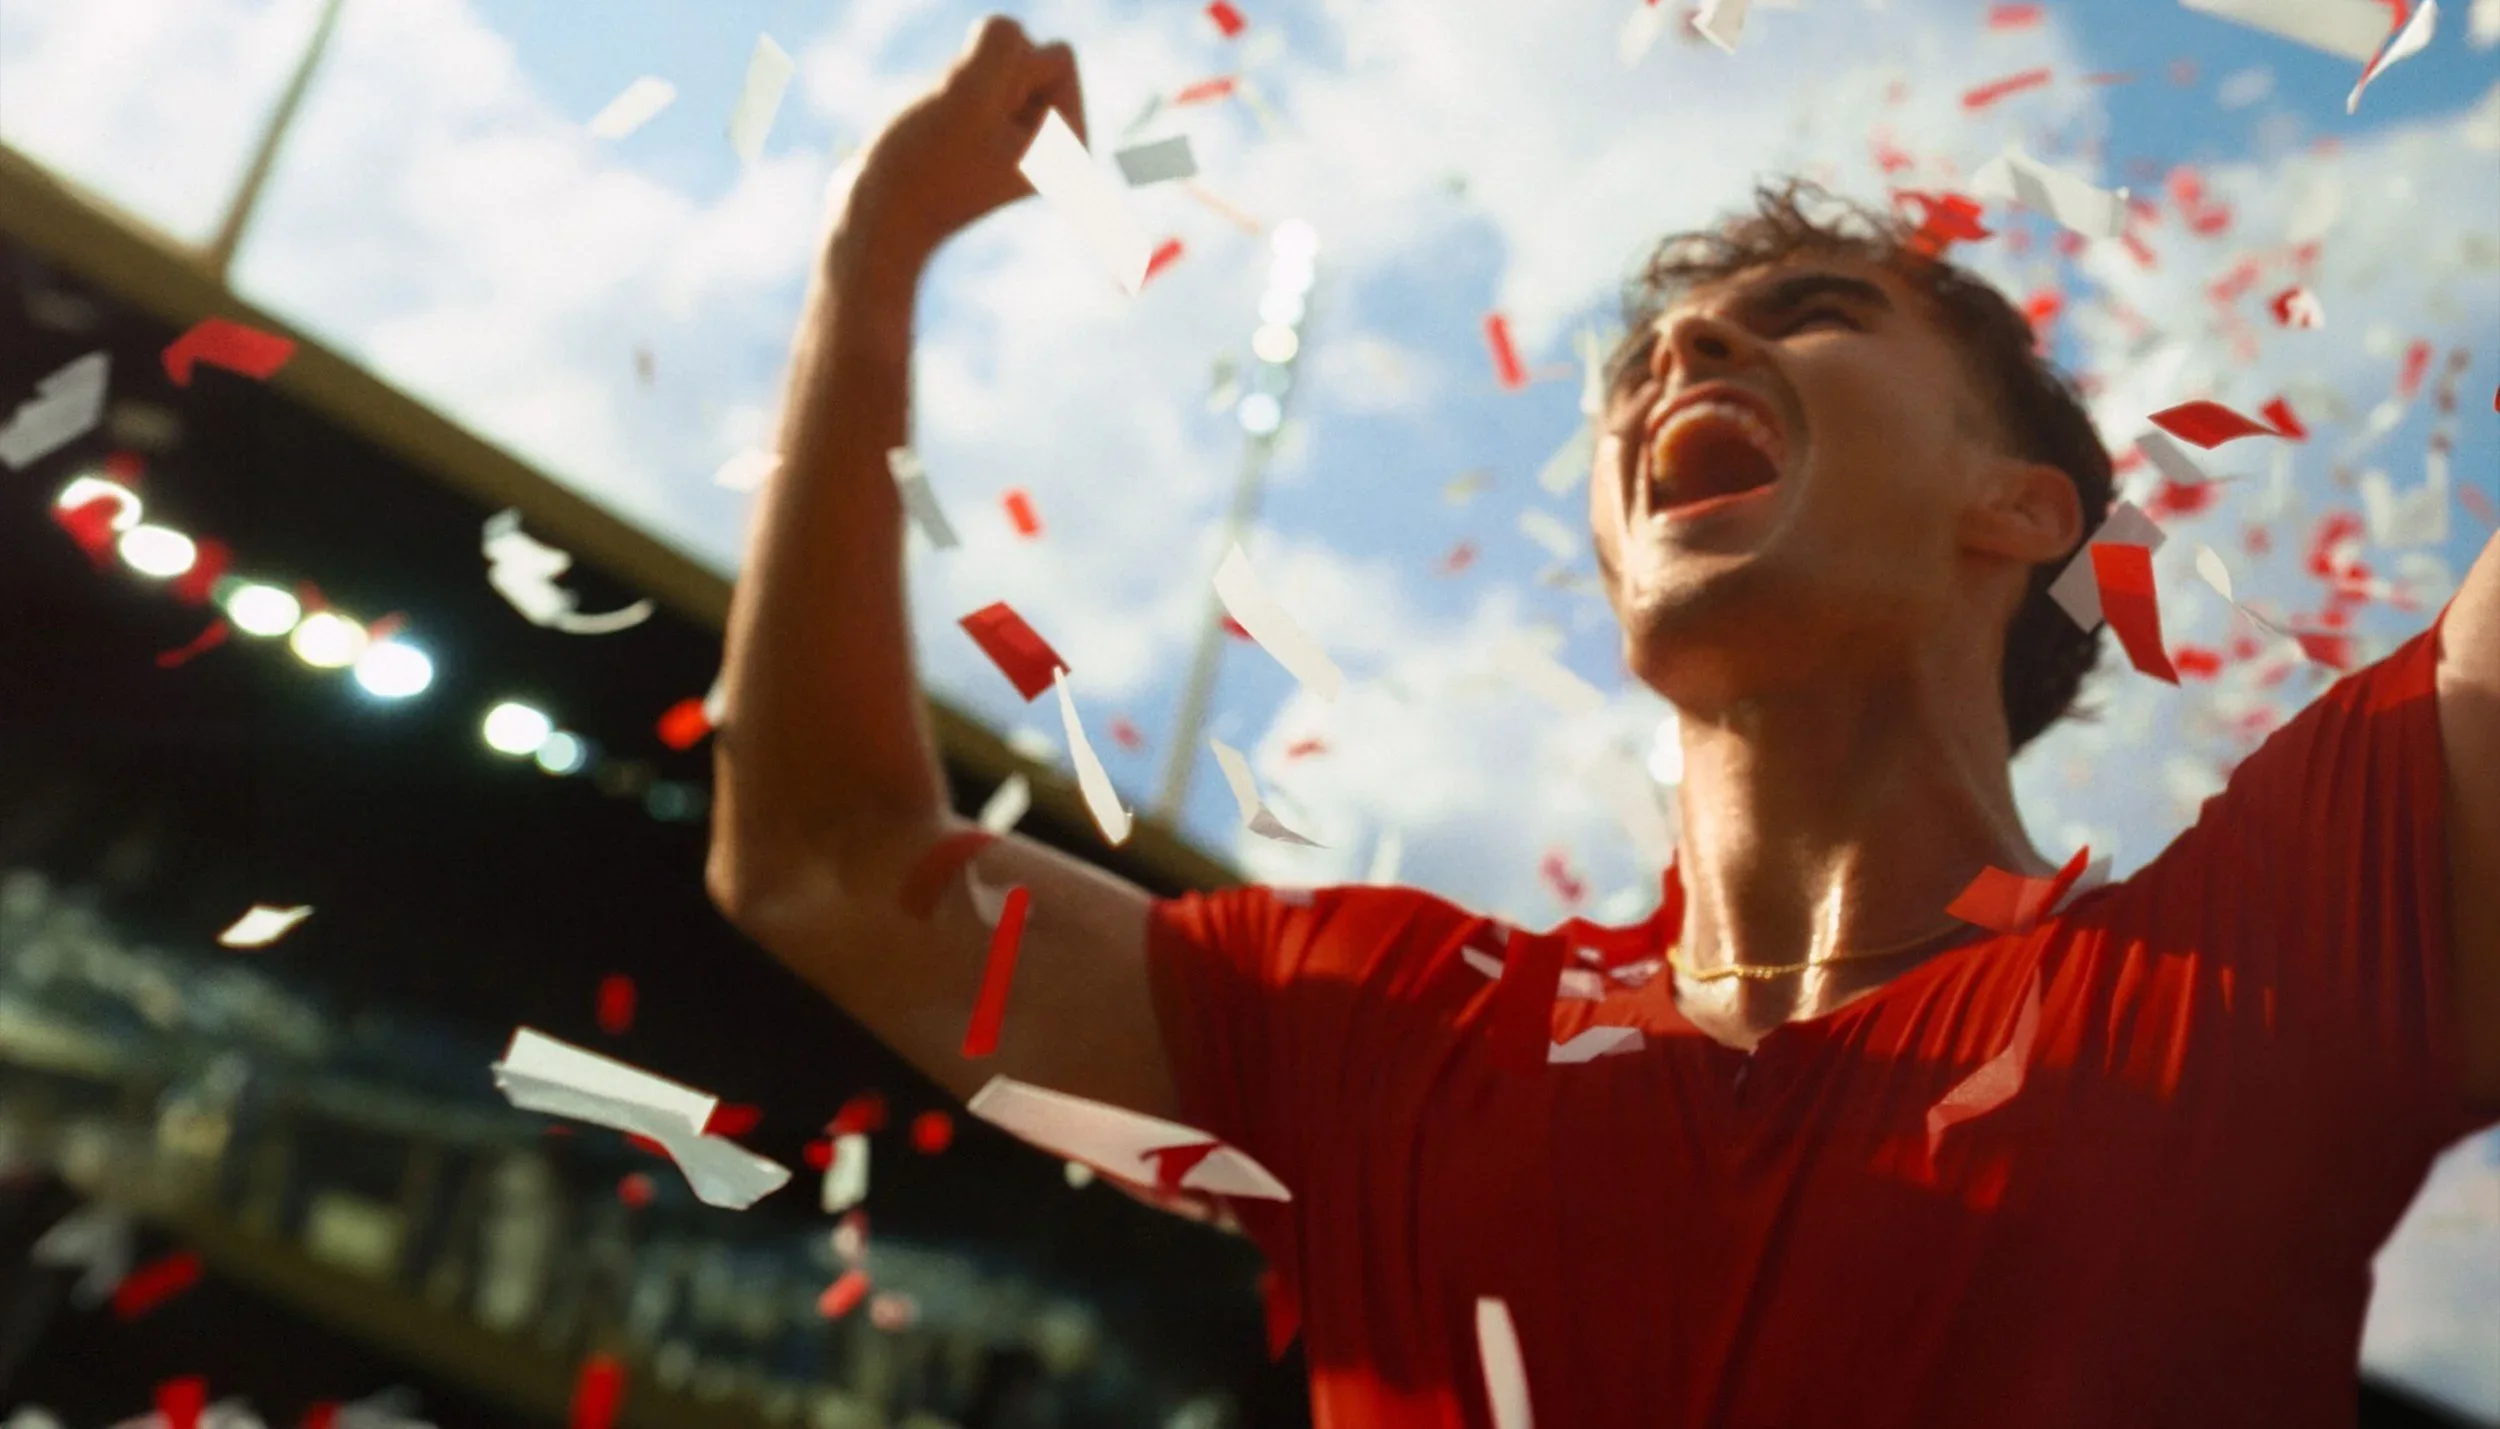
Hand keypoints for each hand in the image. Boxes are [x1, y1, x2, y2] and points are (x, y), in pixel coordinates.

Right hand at [835, 16, 1085, 268]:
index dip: (1007, 76)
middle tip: (958, 130)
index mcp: (1075, 142)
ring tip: (946, 132)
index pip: (1058, 54)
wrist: (878, 217)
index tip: (981, 125)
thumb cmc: (923, 164)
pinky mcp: (987, 131)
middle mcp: (1058, 144)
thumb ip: (1002, 40)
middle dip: (983, 76)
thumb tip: (1009, 30)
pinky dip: (948, 92)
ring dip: (962, 84)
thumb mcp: (968, 89)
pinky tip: (938, 131)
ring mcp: (1021, 137)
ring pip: (996, 59)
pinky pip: (973, 74)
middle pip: (1030, 52)